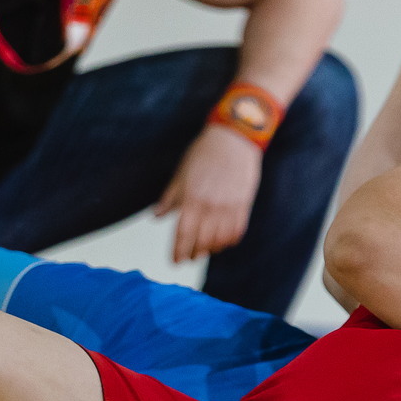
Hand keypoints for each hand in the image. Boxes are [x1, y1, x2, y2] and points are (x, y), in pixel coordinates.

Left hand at [156, 124, 264, 262]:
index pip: (183, 233)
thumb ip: (170, 198)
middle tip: (189, 258)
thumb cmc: (204, 152)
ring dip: (211, 249)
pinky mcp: (244, 205)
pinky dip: (229, 241)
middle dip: (194, 254)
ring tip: (205, 250)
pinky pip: (237, 231)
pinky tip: (223, 241)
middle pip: (202, 242)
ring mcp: (229, 207)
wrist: (234, 139)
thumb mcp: (181, 174)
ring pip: (220, 240)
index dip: (178, 251)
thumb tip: (156, 216)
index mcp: (192, 198)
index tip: (175, 262)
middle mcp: (211, 206)